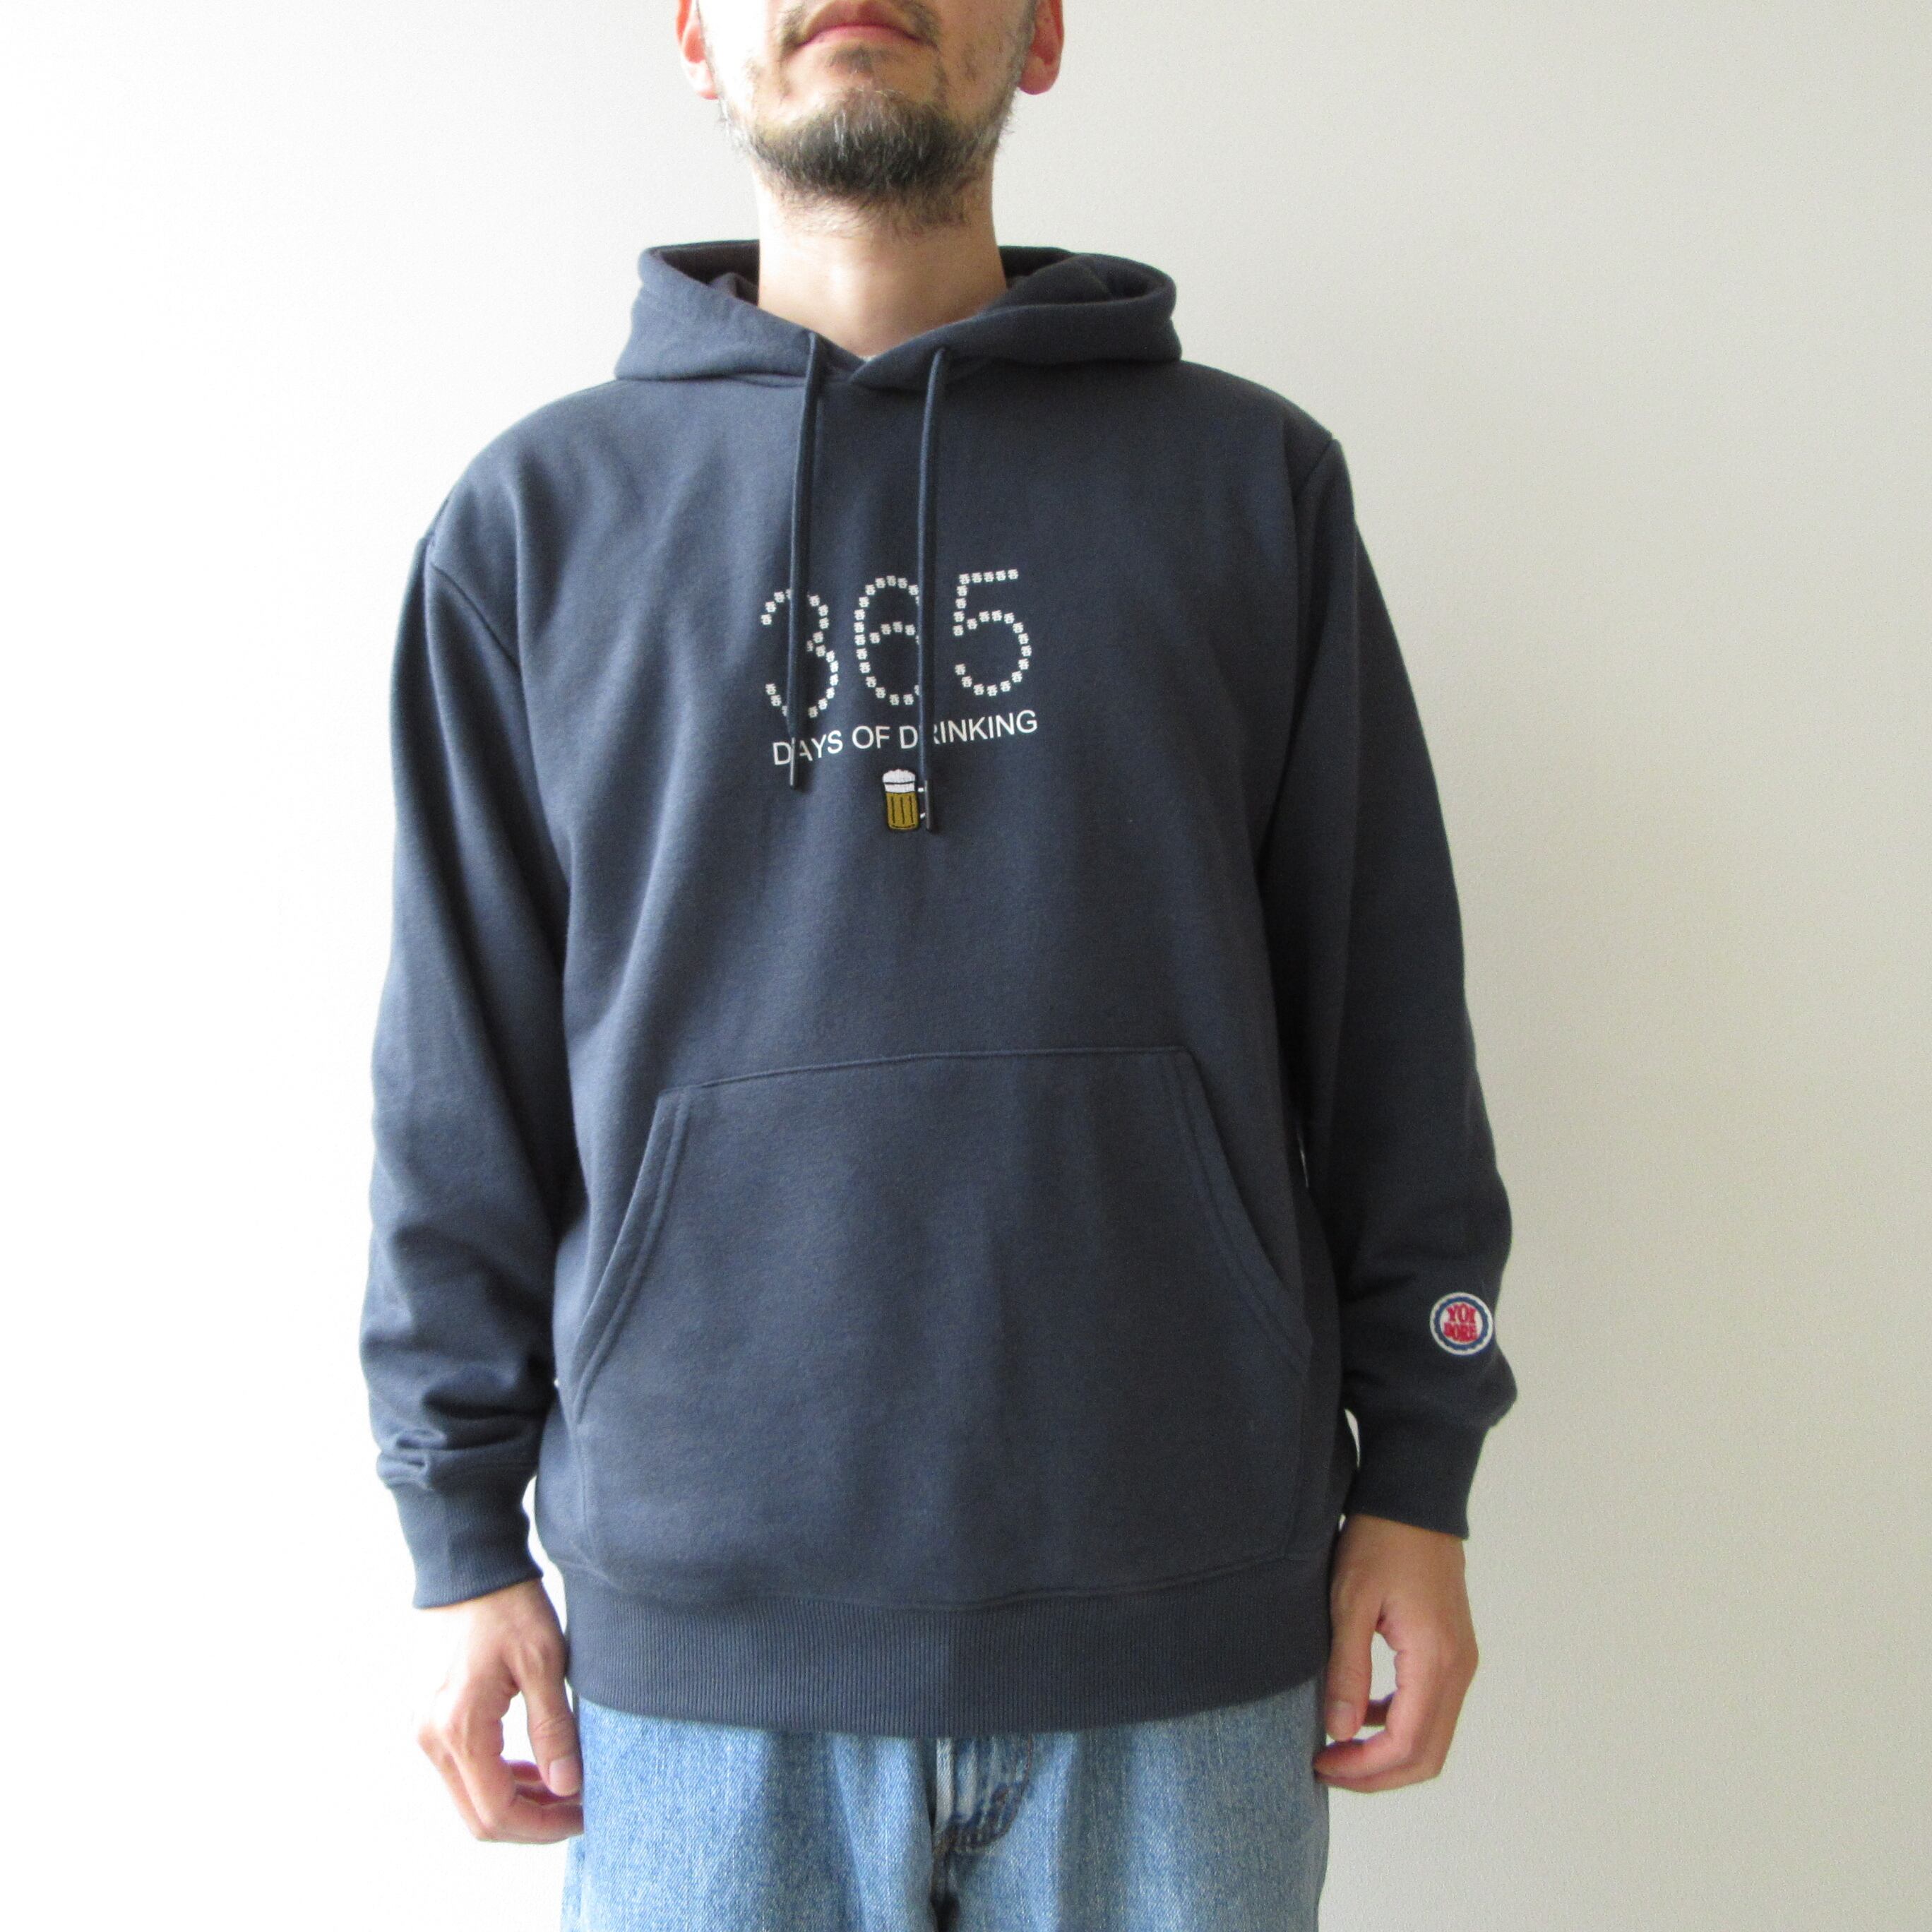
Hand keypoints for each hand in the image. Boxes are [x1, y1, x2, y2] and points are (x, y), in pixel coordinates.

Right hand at [415, 1577, 583, 1840]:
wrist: (469, 1566)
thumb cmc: (508, 1605)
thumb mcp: (543, 1661)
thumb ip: (553, 1729)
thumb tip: (567, 1787)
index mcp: (459, 1728)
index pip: (497, 1812)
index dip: (543, 1826)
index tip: (583, 1815)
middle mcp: (431, 1738)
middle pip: (478, 1817)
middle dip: (530, 1822)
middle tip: (577, 1806)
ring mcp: (425, 1730)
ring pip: (469, 1797)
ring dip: (515, 1801)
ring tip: (563, 1786)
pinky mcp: (430, 1718)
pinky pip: (462, 1770)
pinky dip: (497, 1777)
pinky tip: (533, 1764)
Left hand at [1313, 1511, 1479, 1791]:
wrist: (1414, 1498)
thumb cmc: (1379, 1540)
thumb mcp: (1350, 1600)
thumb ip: (1347, 1669)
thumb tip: (1340, 1732)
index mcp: (1434, 1659)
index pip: (1407, 1745)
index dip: (1364, 1768)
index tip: (1321, 1765)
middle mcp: (1458, 1668)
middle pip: (1427, 1755)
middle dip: (1377, 1775)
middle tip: (1328, 1769)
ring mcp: (1461, 1661)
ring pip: (1433, 1737)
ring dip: (1388, 1754)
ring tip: (1338, 1748)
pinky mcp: (1453, 1651)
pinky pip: (1432, 1709)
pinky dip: (1399, 1725)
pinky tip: (1361, 1712)